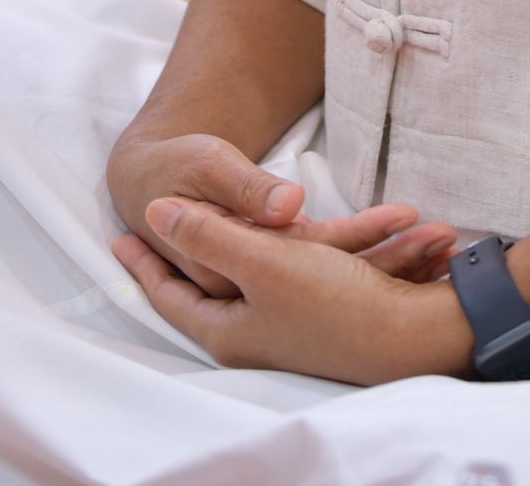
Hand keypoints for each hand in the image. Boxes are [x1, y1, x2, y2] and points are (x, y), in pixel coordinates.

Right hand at [106, 130, 450, 296]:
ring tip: (445, 238)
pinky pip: (335, 262)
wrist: (147, 173)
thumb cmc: (175, 169)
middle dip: (393, 260)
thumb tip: (290, 208)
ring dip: (394, 256)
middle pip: (330, 280)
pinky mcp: (277, 266)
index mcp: (232, 290)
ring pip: (338, 274)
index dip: (362, 253)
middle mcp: (255, 303)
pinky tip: (416, 233)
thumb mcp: (211, 170)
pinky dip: (376, 246)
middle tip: (445, 239)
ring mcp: (268, 288)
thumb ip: (248, 194)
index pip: (305, 269)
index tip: (415, 237)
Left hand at [113, 198, 473, 383]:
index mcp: (228, 326)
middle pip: (219, 274)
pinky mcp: (329, 305)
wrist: (413, 334)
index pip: (171, 293)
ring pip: (276, 258)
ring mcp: (292, 319)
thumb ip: (208, 233)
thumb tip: (156, 214)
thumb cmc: (329, 302)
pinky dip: (325, 239)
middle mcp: (256, 329)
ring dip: (267, 226)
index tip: (117, 236)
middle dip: (211, 231)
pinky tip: (323, 216)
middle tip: (165, 207)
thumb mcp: (262, 260)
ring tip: (262, 194)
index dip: (143, 262)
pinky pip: (315, 262)